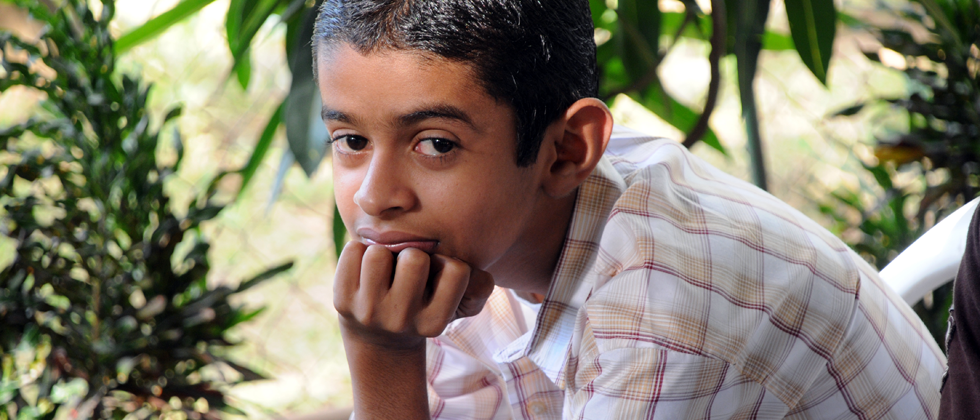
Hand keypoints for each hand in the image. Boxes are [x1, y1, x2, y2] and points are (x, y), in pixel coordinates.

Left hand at [333, 241, 494, 349]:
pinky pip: (353, 250)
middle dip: (412, 255)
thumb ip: (479, 283)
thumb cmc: (425, 304)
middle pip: (414, 258)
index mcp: (433, 324)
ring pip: (379, 252)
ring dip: (383, 253)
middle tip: (405, 272)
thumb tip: (457, 266)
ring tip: (385, 271)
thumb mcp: (458, 301)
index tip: (435, 279)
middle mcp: (400, 322)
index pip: (457, 271)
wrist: (378, 337)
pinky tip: (364, 271)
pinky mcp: (342, 301)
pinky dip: (360, 251)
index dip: (447, 264)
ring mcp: (368, 313)